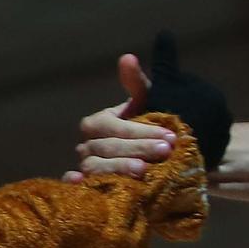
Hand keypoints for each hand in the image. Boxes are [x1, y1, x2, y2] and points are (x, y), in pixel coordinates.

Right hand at [65, 53, 174, 180]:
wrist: (160, 164)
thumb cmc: (151, 129)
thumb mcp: (149, 105)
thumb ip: (137, 83)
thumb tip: (127, 57)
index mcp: (99, 123)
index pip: (112, 126)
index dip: (138, 131)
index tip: (169, 136)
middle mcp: (89, 145)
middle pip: (106, 148)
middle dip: (136, 148)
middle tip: (165, 152)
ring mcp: (88, 168)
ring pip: (94, 168)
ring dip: (118, 168)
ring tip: (145, 172)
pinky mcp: (91, 190)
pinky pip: (80, 189)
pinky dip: (80, 186)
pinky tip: (87, 186)